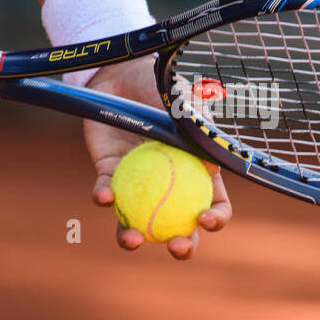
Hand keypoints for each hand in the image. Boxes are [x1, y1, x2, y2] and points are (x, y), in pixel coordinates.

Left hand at [84, 56, 232, 258]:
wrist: (122, 73)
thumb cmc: (162, 88)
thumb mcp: (187, 109)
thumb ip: (200, 136)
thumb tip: (214, 170)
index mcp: (196, 172)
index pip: (214, 204)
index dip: (215, 219)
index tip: (205, 220)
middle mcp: (168, 185)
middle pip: (178, 226)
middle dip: (181, 246)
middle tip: (176, 246)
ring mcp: (137, 183)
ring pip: (136, 222)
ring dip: (132, 237)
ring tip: (130, 240)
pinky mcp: (109, 173)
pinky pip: (106, 191)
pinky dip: (104, 197)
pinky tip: (104, 197)